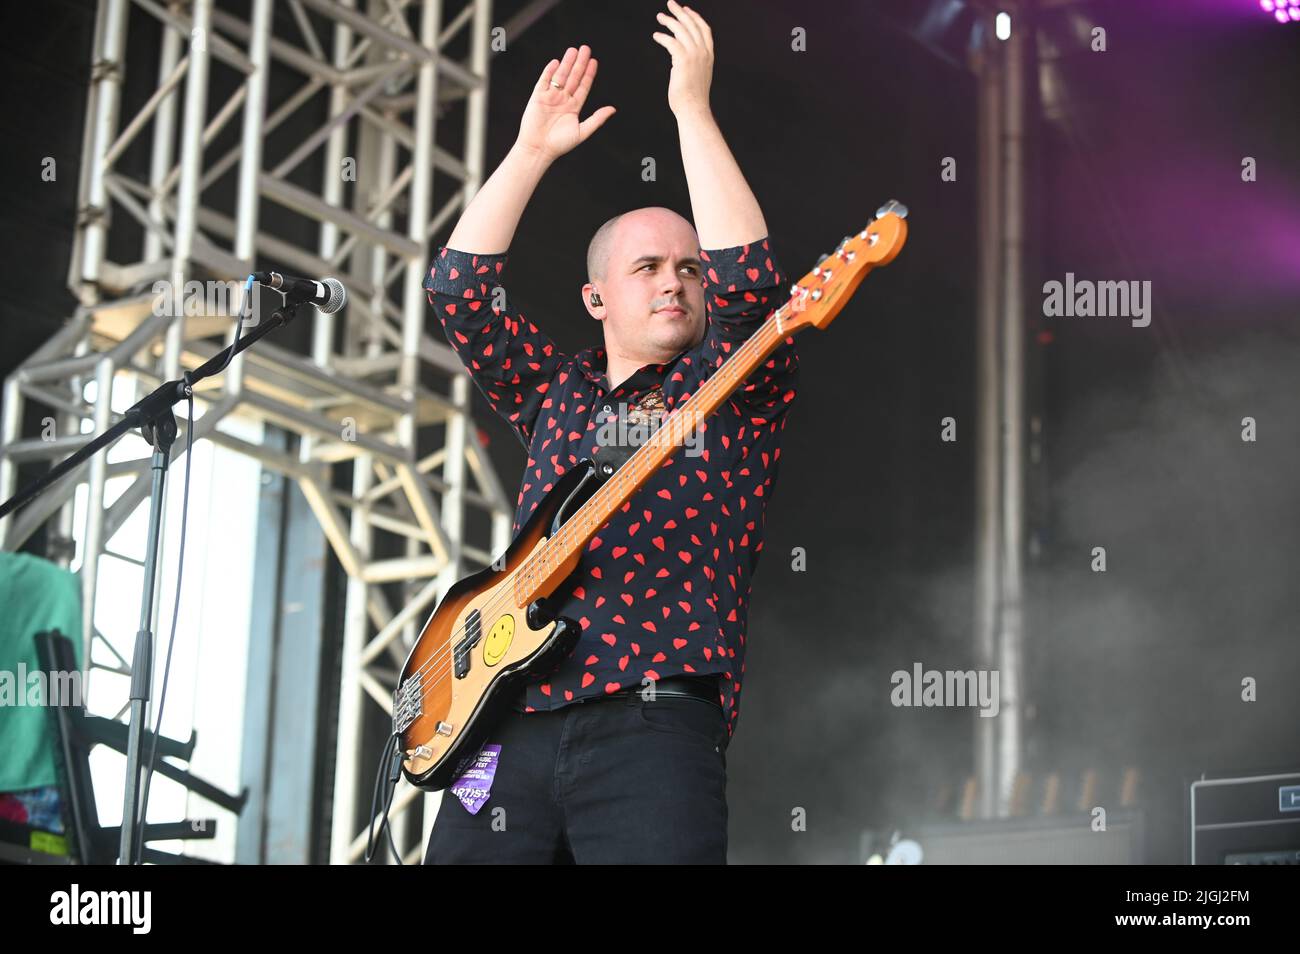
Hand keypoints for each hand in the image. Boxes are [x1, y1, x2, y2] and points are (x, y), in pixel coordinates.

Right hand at [515, 45, 616, 161]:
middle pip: (573, 77)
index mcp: (574, 107)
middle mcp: (562, 100)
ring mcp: (550, 97)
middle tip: (585, 49)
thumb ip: (597, 119)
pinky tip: (556, 62)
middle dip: (579, 63)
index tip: (594, 61)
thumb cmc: (560, 144)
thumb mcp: (583, 131)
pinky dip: (549, 71)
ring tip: (573, 50)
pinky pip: (544, 81)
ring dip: (566, 63)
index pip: (583, 86)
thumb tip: (612, 109)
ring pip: (560, 76)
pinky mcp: (538, 97)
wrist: (538, 149)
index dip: (589, 74)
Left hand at [652, 1, 712, 116]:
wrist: (693, 108)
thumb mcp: (699, 77)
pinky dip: (662, 37)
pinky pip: (671, 41)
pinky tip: (656, 36)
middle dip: (680, 12)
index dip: (695, 17)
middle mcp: (703, 52)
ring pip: (681, 30)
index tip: (686, 10)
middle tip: (670, 3)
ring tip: (660, 17)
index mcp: (709, 55)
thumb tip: (684, 62)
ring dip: (669, 21)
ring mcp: (694, 55)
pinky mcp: (682, 60)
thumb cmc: (693, 98)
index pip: (704, 29)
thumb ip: (695, 65)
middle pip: (692, 25)